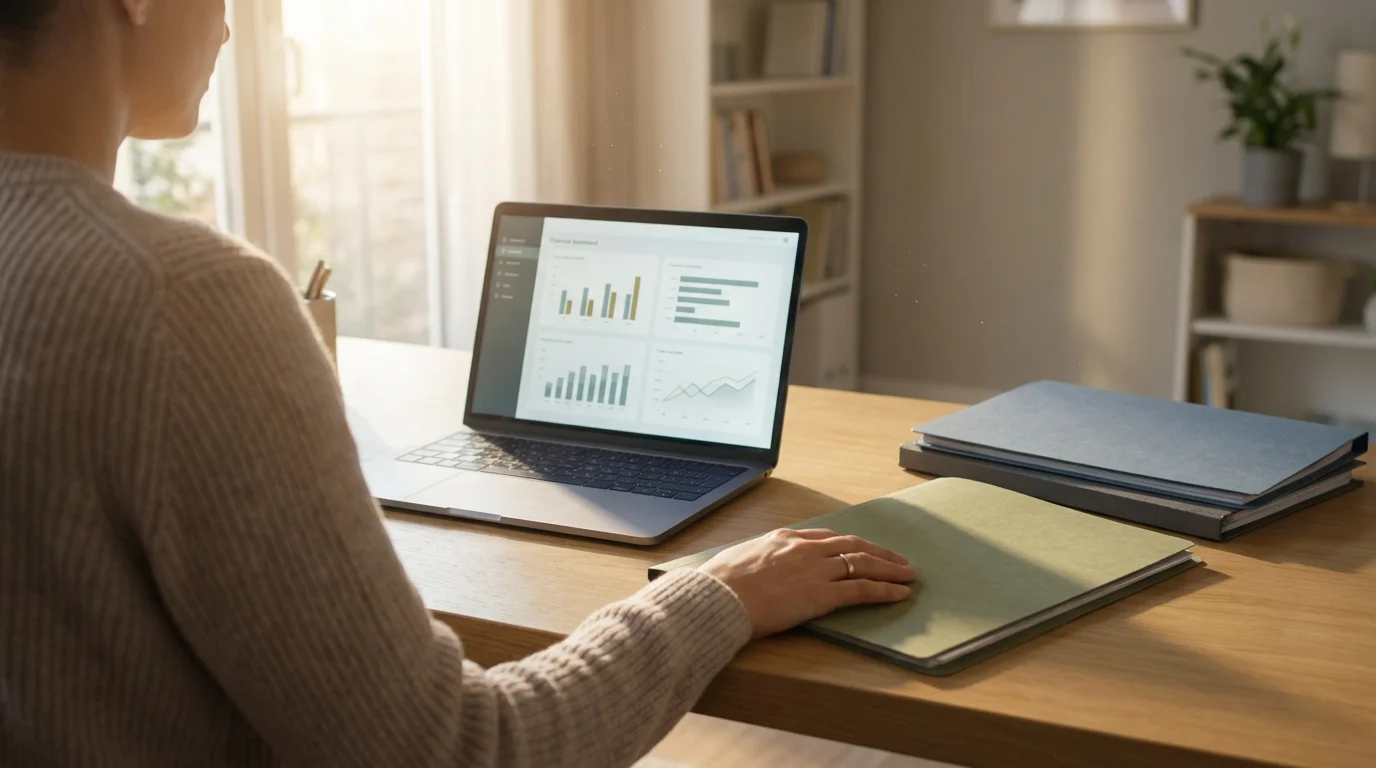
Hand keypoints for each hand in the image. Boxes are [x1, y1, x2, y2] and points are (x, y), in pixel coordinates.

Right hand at [700, 529, 916, 638]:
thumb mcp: (737, 561)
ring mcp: (815, 569)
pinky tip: (900, 594)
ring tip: (908, 575)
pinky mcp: (822, 594)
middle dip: (878, 552)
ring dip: (889, 569)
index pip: (826, 538)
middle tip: (898, 559)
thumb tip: (751, 570)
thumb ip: (754, 561)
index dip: (848, 544)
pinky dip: (884, 590)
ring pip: (863, 563)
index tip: (862, 549)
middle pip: (852, 545)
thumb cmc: (719, 584)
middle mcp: (804, 548)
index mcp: (783, 539)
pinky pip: (861, 590)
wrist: (719, 597)